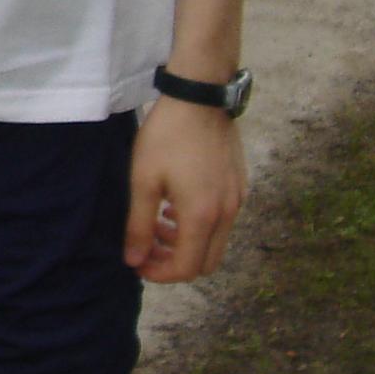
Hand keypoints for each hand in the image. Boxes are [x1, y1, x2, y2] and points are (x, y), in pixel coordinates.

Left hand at [123, 96, 246, 282]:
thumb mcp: (143, 180)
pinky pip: (223, 222)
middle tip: (147, 248)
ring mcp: (237, 200)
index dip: (161, 274)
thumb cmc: (166, 137)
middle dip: (175, 263)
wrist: (200, 99)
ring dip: (187, 244)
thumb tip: (134, 260)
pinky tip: (176, 206)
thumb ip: (139, 224)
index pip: (187, 268)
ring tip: (158, 224)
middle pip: (206, 263)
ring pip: (215, 242)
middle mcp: (227, 214)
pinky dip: (200, 226)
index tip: (138, 264)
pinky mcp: (240, 187)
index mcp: (202, 216)